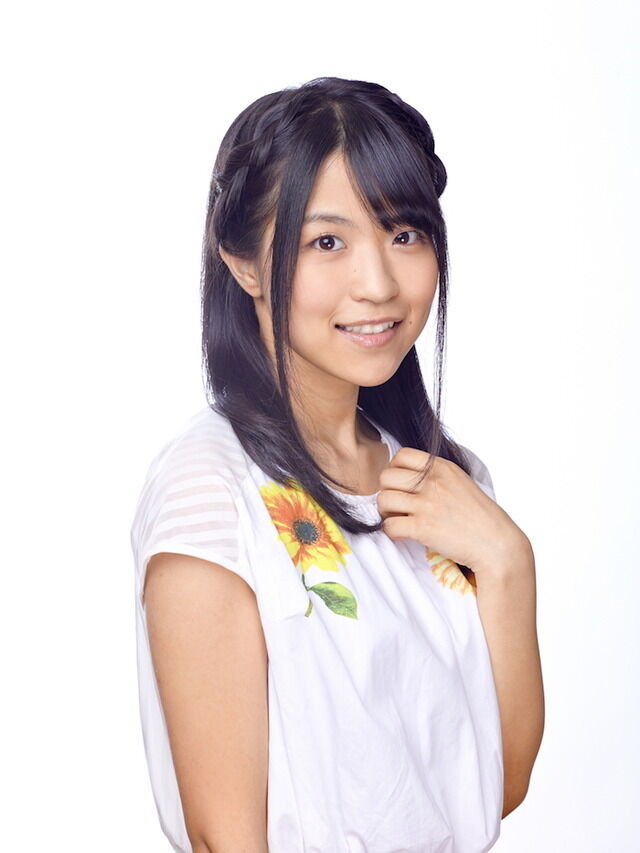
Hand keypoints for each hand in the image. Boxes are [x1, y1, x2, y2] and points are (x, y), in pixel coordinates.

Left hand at [377, 447, 527, 575]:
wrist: (495, 543)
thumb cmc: (480, 517)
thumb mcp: (460, 482)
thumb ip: (436, 475)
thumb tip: (407, 477)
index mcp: (442, 468)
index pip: (402, 455)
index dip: (394, 469)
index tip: (399, 484)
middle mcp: (433, 482)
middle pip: (386, 477)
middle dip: (386, 491)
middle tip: (396, 505)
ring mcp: (427, 504)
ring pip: (383, 500)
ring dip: (386, 512)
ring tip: (398, 519)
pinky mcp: (423, 528)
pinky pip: (389, 526)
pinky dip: (391, 532)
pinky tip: (403, 534)